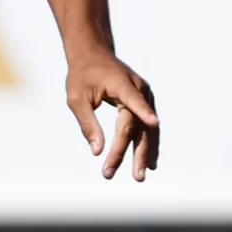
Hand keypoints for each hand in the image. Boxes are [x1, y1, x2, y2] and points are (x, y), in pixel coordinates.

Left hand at [67, 52, 158, 180]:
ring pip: (148, 128)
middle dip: (136, 151)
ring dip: (145, 152)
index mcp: (121, 83)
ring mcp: (145, 95)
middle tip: (136, 176)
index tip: (154, 123)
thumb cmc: (82, 76)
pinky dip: (147, 143)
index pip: (133, 100)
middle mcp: (139, 88)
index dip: (143, 112)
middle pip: (139, 123)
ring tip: (141, 174)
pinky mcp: (145, 101)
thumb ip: (88, 124)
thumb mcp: (77, 99)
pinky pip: (147, 126)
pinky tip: (148, 162)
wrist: (93, 55)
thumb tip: (97, 151)